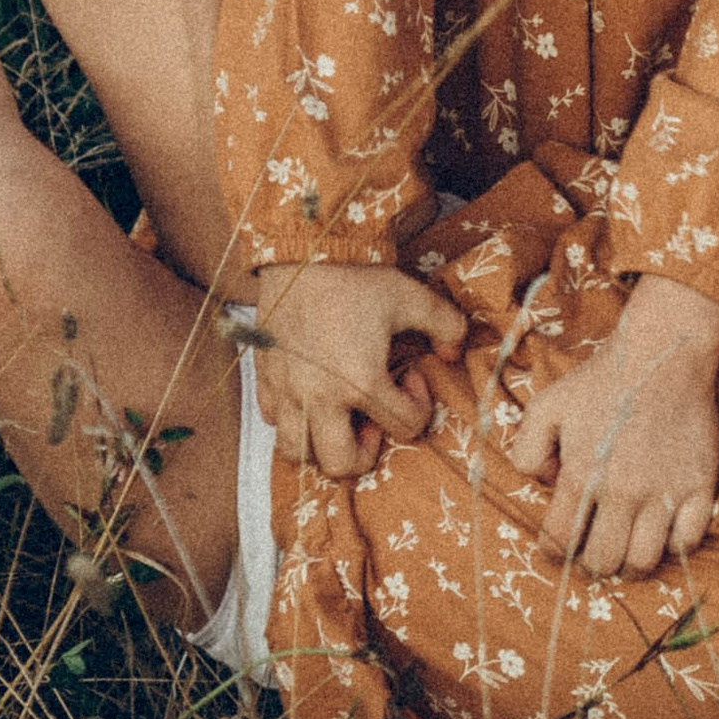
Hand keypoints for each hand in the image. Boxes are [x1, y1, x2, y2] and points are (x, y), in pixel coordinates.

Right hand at [252, 261, 469, 477]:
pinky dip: (293, 418)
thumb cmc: (355, 276)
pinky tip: (312, 392)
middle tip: (374, 419)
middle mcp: (320, 397)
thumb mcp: (411, 296)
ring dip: (322, 444)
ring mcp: (287, 392)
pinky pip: (272, 420)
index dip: (419, 406)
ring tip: (339, 416)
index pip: (404, 427)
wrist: (299, 254)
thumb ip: (446, 326)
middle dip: (365, 453)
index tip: (410, 378)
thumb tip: (454, 351)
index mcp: (361, 381)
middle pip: (341, 465)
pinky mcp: (264, 380)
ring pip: (297, 453)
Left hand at [505, 274, 718, 576]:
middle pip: (601, 562)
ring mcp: (664, 492)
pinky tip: (662, 529)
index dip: (553, 553)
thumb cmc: (602, 379)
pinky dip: (672, 544)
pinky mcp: (700, 486)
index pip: (558, 542)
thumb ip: (526, 451)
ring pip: (643, 561)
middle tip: (593, 552)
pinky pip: (687, 541)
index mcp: (582, 476)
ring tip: (626, 550)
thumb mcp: (546, 405)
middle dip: (590, 565)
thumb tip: (544, 483)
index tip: (559, 547)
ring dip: (629, 564)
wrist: (664, 353)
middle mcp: (622, 492)